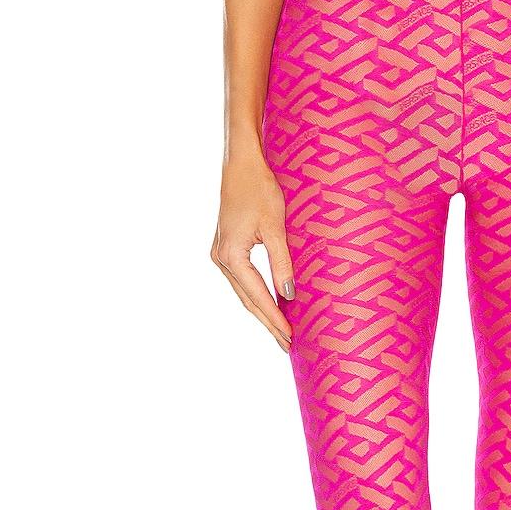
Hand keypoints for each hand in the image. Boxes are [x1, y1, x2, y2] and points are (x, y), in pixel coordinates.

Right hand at [211, 146, 294, 352]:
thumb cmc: (259, 188)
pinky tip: (269, 306)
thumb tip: (289, 294)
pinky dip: (256, 295)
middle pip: (248, 300)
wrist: (240, 163)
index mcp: (231, 255)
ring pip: (244, 292)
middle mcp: (221, 259)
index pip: (257, 296)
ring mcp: (220, 255)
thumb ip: (282, 262)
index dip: (275, 318)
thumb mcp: (275, 226)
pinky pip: (242, 281)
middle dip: (269, 323)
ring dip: (262, 312)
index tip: (290, 337)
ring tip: (280, 332)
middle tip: (287, 345)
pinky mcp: (225, 249)